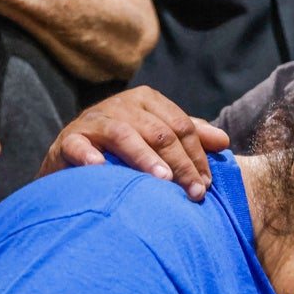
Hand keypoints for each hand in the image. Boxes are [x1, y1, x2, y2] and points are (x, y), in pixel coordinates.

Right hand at [37, 86, 230, 201]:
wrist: (71, 154)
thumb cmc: (124, 147)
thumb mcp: (158, 136)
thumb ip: (190, 136)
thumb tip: (224, 140)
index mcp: (146, 100)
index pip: (181, 126)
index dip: (197, 156)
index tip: (207, 184)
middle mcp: (121, 105)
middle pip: (159, 133)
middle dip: (181, 165)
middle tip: (194, 192)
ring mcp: (94, 120)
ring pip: (125, 135)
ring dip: (145, 159)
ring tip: (162, 180)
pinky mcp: (69, 139)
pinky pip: (78, 145)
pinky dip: (89, 156)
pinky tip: (101, 168)